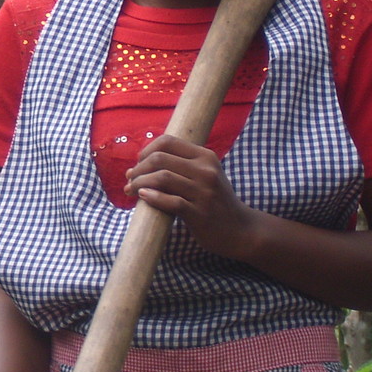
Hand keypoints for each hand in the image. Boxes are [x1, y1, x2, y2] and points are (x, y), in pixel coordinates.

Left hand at [124, 134, 259, 260]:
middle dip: (138, 169)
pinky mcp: (200, 213)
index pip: (167, 141)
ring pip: (161, 178)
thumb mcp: (204, 176)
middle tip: (130, 180)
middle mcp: (206, 171)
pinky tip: (143, 197)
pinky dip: (152, 198)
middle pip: (159, 159)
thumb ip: (179, 166)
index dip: (146, 151)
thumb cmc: (215, 201)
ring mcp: (204, 192)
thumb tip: (137, 164)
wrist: (240, 230)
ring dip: (139, 183)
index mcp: (206, 157)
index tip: (138, 164)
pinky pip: (171, 201)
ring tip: (131, 190)